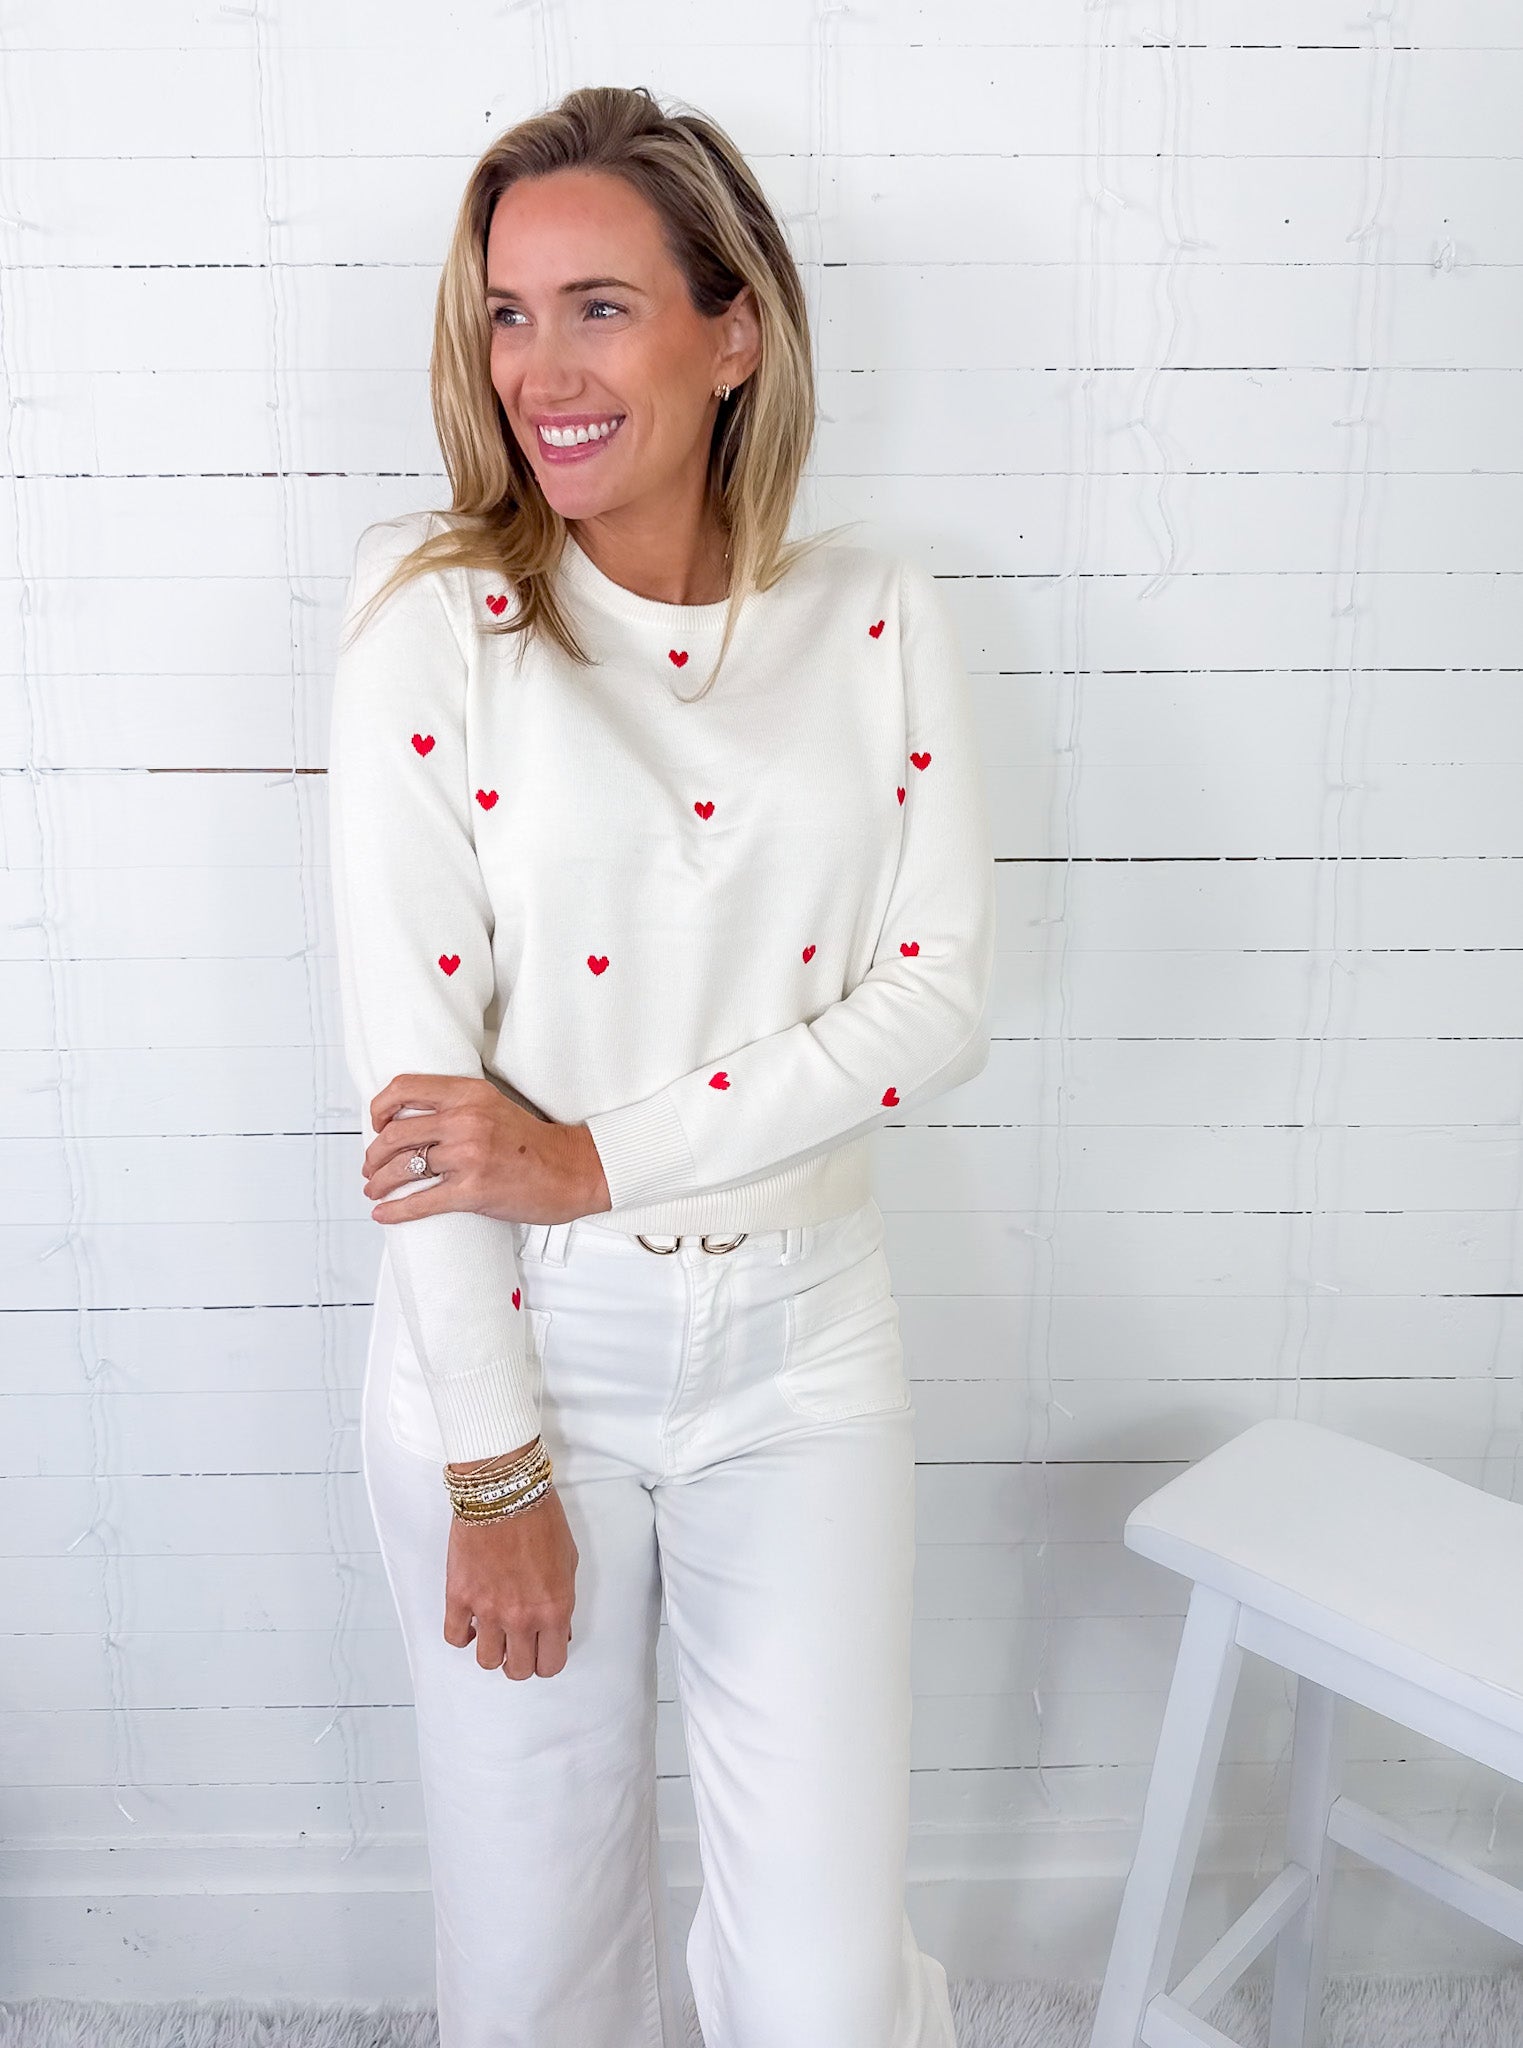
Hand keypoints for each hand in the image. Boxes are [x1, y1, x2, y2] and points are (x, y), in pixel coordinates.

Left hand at [361, 1074, 610, 1224]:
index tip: (375, 1123)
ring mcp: (469, 1156)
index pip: (405, 1088)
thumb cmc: (534, 1144)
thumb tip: (410, 1123)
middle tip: (370, 1167)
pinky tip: (384, 1214)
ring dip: (379, 1183)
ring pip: (403, 1168)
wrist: (573, 1171)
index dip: (380, 1107)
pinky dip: (396, 1211)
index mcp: (469, 1094)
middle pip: (395, 1134)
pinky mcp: (473, 1191)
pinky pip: (421, 1201)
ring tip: (374, 1190)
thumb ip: (456, 1108)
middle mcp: (466, 1120)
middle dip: (373, 1155)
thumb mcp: (493, 1107)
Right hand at [443, 1459, 579, 1679]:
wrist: (505, 1490)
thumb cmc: (540, 1517)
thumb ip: (562, 1601)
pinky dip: (462, 1635)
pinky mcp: (459, 1596)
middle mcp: (521, 1617)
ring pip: (486, 1661)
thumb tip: (557, 1628)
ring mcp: (487, 1610)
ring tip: (494, 1632)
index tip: (542, 1651)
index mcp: (554, 1609)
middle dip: (520, 1661)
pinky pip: (455, 1636)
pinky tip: (470, 1622)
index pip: (551, 1664)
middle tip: (519, 1645)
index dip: (546, 1661)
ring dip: (492, 1650)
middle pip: (517, 1670)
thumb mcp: (569, 1561)